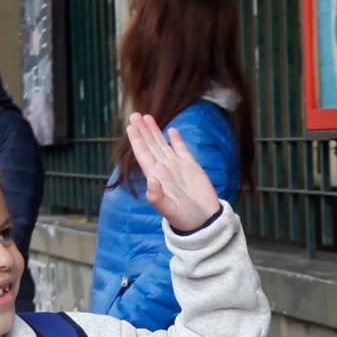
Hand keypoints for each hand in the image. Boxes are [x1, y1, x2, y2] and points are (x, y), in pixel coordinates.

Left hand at [123, 111, 222, 232]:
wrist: (205, 222)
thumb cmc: (186, 219)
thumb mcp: (170, 210)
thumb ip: (157, 196)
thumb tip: (150, 179)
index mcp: (157, 177)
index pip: (143, 154)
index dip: (137, 140)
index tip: (131, 126)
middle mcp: (164, 170)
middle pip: (150, 145)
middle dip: (142, 130)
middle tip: (135, 114)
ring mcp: (177, 168)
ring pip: (162, 145)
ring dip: (154, 131)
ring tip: (147, 117)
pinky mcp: (191, 167)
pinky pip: (181, 149)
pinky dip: (176, 139)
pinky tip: (171, 130)